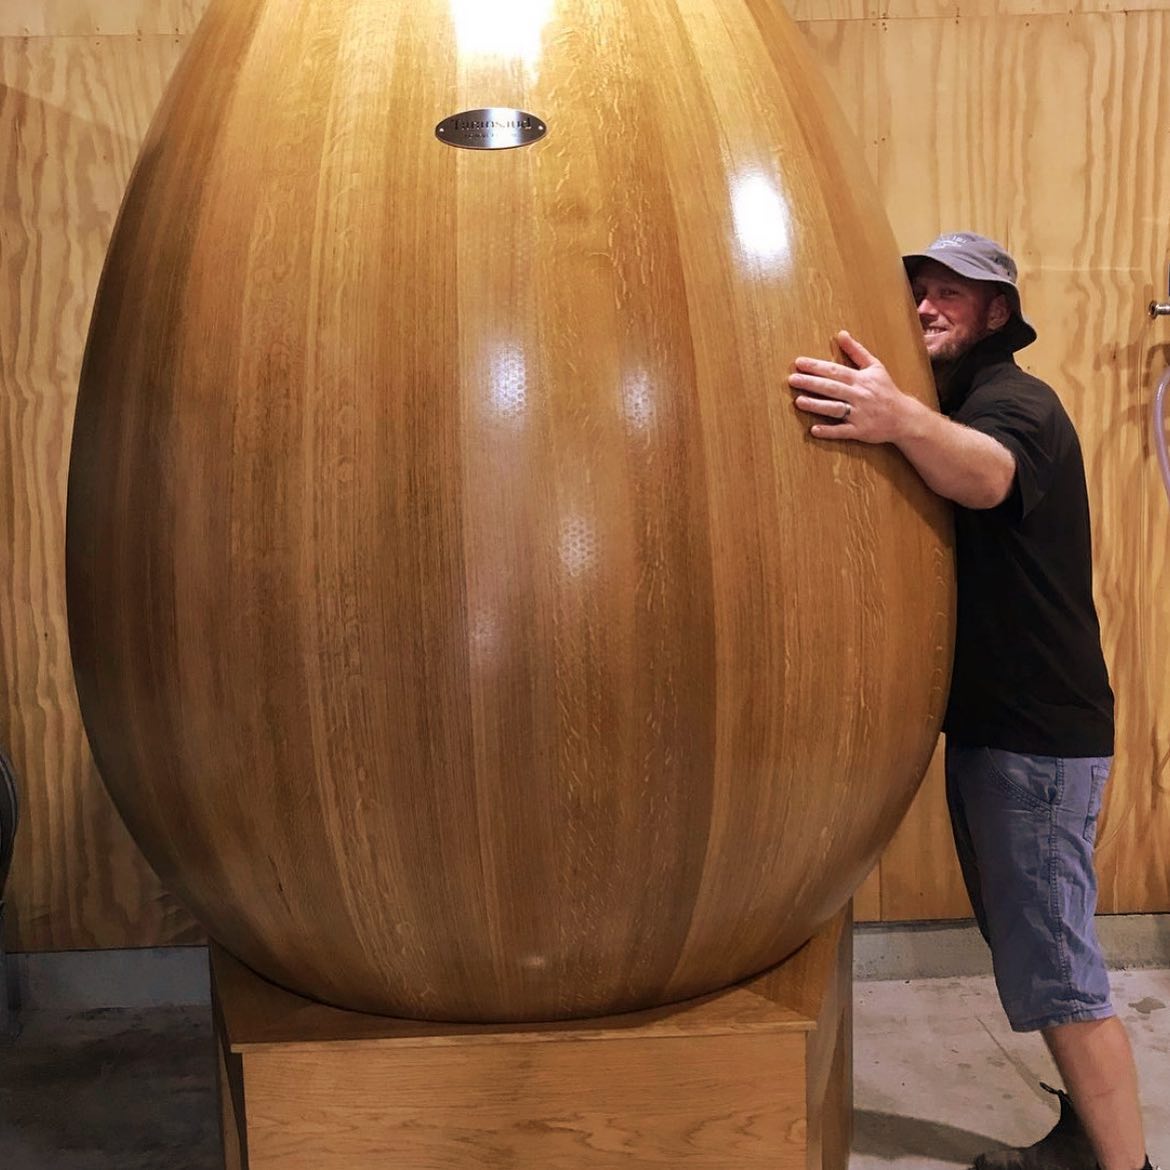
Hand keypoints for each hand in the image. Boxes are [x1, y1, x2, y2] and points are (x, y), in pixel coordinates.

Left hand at [788, 330, 920, 443]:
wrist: (904, 417)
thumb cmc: (886, 390)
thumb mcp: (875, 367)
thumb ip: (856, 351)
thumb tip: (841, 334)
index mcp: (861, 379)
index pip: (835, 371)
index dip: (816, 366)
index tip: (799, 362)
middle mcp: (859, 395)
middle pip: (832, 388)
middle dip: (811, 383)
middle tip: (792, 379)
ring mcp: (859, 414)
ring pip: (835, 409)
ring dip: (816, 406)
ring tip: (798, 402)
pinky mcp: (860, 431)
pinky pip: (843, 431)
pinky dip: (829, 431)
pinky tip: (814, 430)